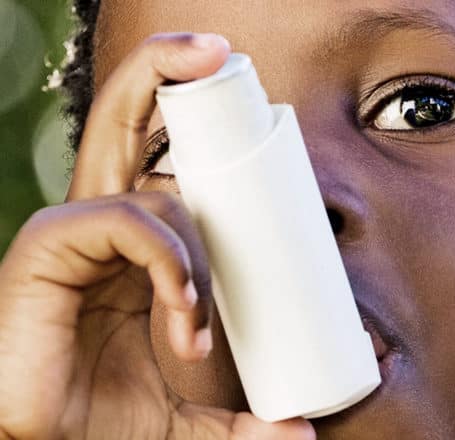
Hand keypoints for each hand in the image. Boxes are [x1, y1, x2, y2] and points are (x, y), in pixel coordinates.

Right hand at [0, 33, 315, 439]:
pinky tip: (184, 314)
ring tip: (197, 332)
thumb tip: (300, 438)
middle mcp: (103, 221)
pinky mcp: (47, 247)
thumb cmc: (98, 418)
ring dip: (197, 259)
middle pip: (130, 118)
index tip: (248, 101)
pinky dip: (169, 263)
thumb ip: (239, 419)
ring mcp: (73, 230)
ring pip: (153, 189)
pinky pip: (124, 222)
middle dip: (166, 71)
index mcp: (135, 241)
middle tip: (218, 53)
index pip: (164, 157)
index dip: (196, 119)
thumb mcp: (187, 410)